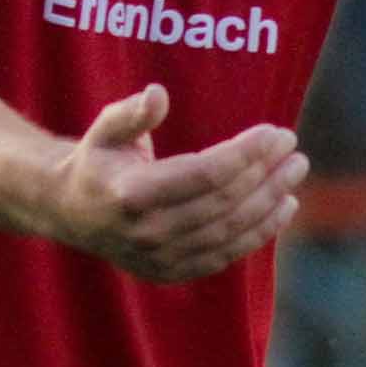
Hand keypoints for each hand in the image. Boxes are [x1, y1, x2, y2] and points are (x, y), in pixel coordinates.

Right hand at [38, 84, 306, 283]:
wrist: (70, 212)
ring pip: (230, 230)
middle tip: (293, 148)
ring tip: (295, 173)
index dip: (246, 153)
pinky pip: (225, 254)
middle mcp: (147, 231)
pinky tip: (283, 207)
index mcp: (130, 192)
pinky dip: (258, 233)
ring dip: (270, 202)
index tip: (275, 133)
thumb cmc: (97, 160)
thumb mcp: (105, 129)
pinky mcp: (171, 272)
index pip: (205, 174)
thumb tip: (158, 94)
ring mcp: (160, 257)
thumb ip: (132, 113)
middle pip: (224, 202)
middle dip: (265, 173)